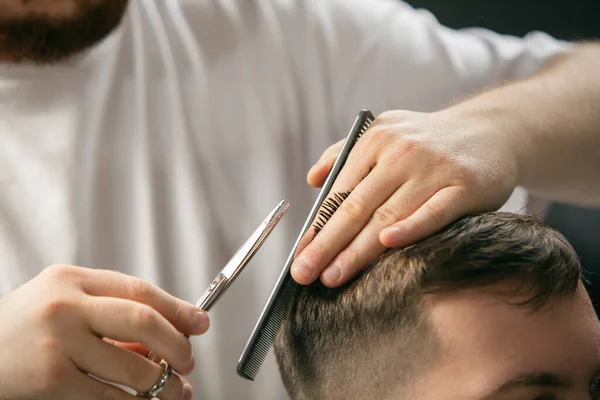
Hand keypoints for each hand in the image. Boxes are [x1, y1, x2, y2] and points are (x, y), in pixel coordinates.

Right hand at [0, 265, 209, 399]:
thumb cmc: (26, 328)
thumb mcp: (65, 304)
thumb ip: (110, 314)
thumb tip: (167, 336)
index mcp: (72, 280)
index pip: (140, 290)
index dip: (177, 308)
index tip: (201, 322)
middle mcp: (65, 306)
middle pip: (142, 321)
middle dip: (176, 344)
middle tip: (188, 359)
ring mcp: (57, 342)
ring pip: (131, 365)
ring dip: (162, 382)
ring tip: (175, 390)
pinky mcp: (50, 379)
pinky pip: (108, 396)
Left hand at [291, 109, 518, 286]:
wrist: (492, 129)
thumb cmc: (428, 139)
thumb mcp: (384, 131)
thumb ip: (344, 154)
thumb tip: (312, 180)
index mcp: (374, 140)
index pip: (339, 192)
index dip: (317, 227)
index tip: (299, 255)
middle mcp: (400, 152)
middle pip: (357, 207)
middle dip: (327, 244)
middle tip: (305, 273)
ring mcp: (433, 168)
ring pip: (389, 215)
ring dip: (358, 249)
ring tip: (333, 276)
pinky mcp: (464, 185)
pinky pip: (434, 211)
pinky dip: (411, 227)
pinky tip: (387, 244)